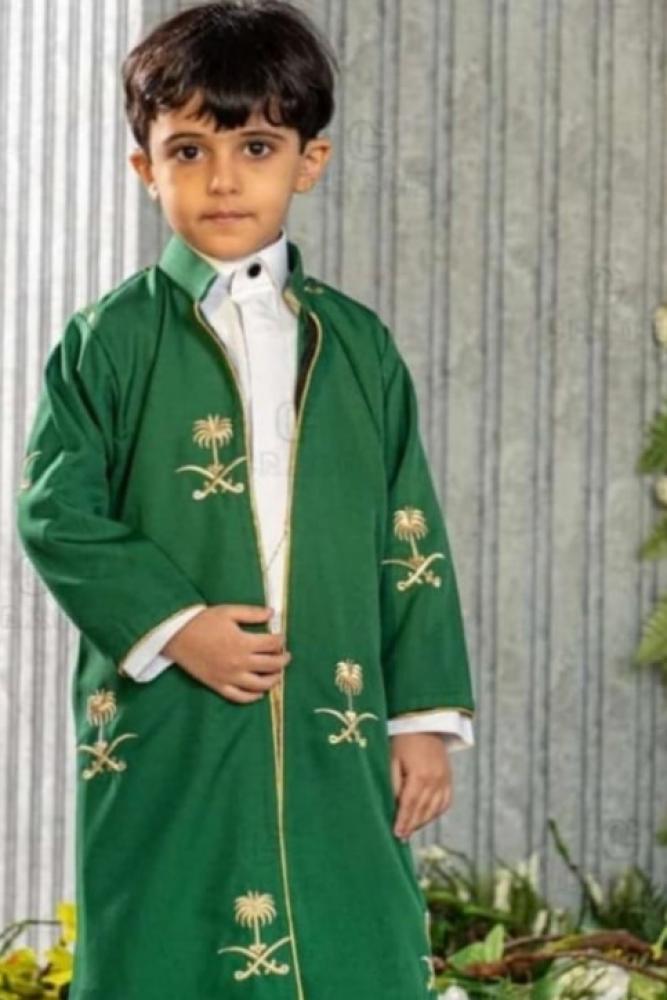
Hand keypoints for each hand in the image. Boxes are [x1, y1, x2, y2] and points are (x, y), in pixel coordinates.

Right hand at [163, 604, 290, 702]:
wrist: (176, 636)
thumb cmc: (202, 621)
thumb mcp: (228, 611)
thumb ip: (252, 613)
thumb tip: (272, 614)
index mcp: (243, 643)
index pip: (272, 644)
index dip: (281, 640)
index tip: (282, 638)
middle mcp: (239, 663)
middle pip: (270, 665)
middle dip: (282, 660)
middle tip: (286, 656)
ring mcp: (229, 677)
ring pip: (259, 685)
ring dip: (273, 680)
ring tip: (278, 674)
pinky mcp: (218, 686)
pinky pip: (239, 697)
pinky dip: (252, 697)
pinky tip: (259, 693)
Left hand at [390, 732, 452, 839]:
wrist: (424, 724)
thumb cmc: (402, 741)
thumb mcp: (392, 760)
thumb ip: (393, 784)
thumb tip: (392, 807)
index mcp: (420, 775)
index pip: (410, 805)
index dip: (403, 821)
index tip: (396, 834)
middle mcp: (436, 780)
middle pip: (423, 810)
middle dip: (412, 825)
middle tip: (402, 838)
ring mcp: (445, 780)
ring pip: (434, 809)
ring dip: (422, 822)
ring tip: (411, 830)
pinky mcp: (449, 779)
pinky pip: (444, 803)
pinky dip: (435, 813)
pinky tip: (425, 818)